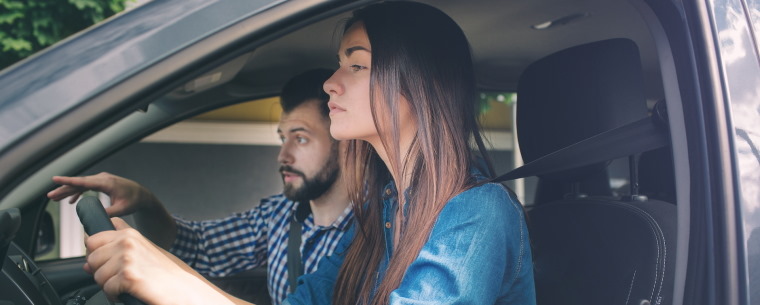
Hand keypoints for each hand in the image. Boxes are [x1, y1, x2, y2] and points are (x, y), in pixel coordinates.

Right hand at [48, 172, 158, 216]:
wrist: (142, 195)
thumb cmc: (134, 201)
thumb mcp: (122, 209)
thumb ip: (109, 213)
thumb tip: (95, 218)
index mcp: (106, 183)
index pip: (84, 181)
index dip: (68, 181)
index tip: (55, 179)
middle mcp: (103, 178)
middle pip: (79, 183)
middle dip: (64, 189)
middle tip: (50, 196)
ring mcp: (102, 180)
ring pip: (81, 185)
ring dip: (69, 191)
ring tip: (55, 198)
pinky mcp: (102, 183)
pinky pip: (87, 187)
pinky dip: (78, 192)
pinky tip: (71, 201)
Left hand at [84, 218, 233, 304]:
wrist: (184, 288)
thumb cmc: (165, 273)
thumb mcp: (143, 250)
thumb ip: (118, 245)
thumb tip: (87, 257)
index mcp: (129, 234)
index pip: (92, 239)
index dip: (96, 254)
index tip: (107, 263)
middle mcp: (127, 242)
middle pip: (91, 258)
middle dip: (101, 271)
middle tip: (120, 278)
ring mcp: (127, 258)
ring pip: (97, 275)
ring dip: (109, 285)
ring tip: (128, 285)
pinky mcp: (128, 276)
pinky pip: (106, 288)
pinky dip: (115, 295)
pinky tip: (130, 292)